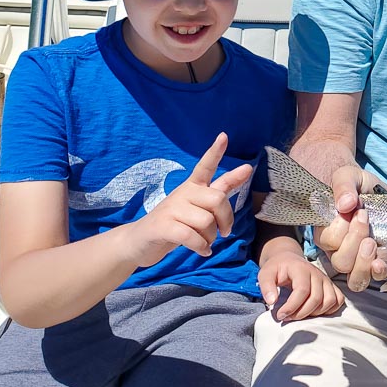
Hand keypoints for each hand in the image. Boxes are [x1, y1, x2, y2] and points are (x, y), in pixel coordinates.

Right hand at [124, 133, 251, 267]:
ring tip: (205, 242)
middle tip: (223, 233)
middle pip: (217, 199)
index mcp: (192, 187)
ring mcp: (171, 209)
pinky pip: (192, 237)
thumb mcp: (198, 206)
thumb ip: (221, 189)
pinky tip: (203, 251)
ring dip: (211, 237)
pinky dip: (202, 247)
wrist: (139, 242)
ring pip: (207, 222)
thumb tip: (246, 169)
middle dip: (226, 219)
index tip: (224, 136)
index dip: (215, 152)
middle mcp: (182, 193)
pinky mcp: (163, 226)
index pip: (205, 166)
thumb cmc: (175, 223)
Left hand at [258, 252, 344, 321]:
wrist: (288, 260)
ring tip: (300, 314)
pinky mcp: (330, 285)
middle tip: (287, 317)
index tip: (280, 315)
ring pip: (329, 301)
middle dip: (301, 313)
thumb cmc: (277, 269)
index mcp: (301, 269)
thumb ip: (266, 287)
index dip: (292, 307)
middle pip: (316, 299)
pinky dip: (329, 310)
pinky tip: (314, 312)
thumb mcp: (265, 274)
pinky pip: (338, 300)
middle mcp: (317, 273)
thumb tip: (272, 302)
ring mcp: (326, 280)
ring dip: (315, 313)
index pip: (302, 290)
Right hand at [313, 164, 386, 291]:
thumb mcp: (347, 176)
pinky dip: (378, 272)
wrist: (375, 188)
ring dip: (364, 264)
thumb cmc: (355, 184)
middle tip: (365, 220)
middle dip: (354, 242)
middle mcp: (340, 250)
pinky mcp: (377, 261)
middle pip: (341, 262)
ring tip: (372, 243)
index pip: (328, 241)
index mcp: (327, 231)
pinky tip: (381, 263)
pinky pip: (375, 278)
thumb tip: (345, 205)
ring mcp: (359, 259)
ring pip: (355, 279)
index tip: (357, 209)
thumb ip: (343, 186)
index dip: (341, 228)